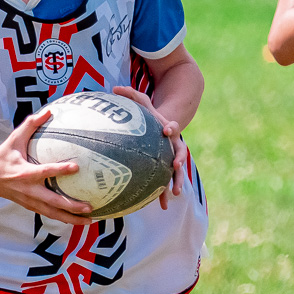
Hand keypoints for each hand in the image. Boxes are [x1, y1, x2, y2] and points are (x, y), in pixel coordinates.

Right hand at [0, 107, 95, 224]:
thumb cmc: (2, 157)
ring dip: (71, 218)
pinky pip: (49, 214)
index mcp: (25, 173)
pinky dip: (63, 218)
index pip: (46, 171)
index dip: (61, 170)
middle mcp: (29, 190)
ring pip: (53, 213)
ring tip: (90, 220)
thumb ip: (31, 124)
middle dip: (72, 206)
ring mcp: (30, 201)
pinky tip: (77, 219)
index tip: (76, 167)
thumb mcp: (14, 139)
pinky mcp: (30, 206)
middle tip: (89, 206)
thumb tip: (49, 110)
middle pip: (53, 202)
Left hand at [111, 85, 184, 208]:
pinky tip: (161, 205)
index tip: (166, 130)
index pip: (172, 127)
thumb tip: (114, 88)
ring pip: (177, 172)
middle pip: (180, 153)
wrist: (163, 126)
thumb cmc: (149, 114)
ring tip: (173, 194)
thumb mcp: (141, 102)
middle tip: (175, 167)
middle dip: (179, 161)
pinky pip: (167, 181)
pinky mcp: (167, 169)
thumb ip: (130, 95)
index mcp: (168, 129)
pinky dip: (164, 193)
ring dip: (176, 182)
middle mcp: (174, 144)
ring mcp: (172, 157)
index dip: (171, 128)